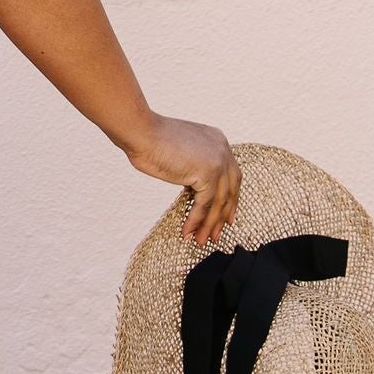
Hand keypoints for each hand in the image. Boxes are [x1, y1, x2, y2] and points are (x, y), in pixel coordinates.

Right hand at [122, 116, 240, 247]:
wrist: (142, 133)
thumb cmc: (151, 141)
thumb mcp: (182, 151)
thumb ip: (194, 165)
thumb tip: (196, 187)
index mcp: (217, 141)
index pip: (231, 175)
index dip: (229, 199)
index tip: (226, 216)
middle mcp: (222, 149)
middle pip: (231, 189)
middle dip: (223, 215)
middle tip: (217, 233)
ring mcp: (217, 161)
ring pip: (218, 201)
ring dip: (209, 224)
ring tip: (201, 240)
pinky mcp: (208, 173)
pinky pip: (205, 204)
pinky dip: (196, 220)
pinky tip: (188, 231)